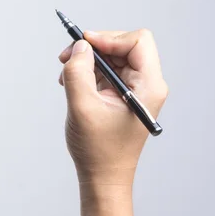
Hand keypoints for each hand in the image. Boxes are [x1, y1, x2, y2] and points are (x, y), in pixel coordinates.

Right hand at [58, 29, 167, 185]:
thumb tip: (79, 46)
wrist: (102, 177)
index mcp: (148, 87)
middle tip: (66, 57)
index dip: (109, 38)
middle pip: (124, 45)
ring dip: (87, 61)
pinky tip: (72, 84)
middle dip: (94, 48)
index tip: (84, 45)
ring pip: (113, 56)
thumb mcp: (82, 107)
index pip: (137, 42)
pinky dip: (88, 72)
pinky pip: (107, 70)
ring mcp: (136, 90)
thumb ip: (78, 72)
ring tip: (66, 75)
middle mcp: (147, 85)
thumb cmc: (97, 150)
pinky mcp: (123, 95)